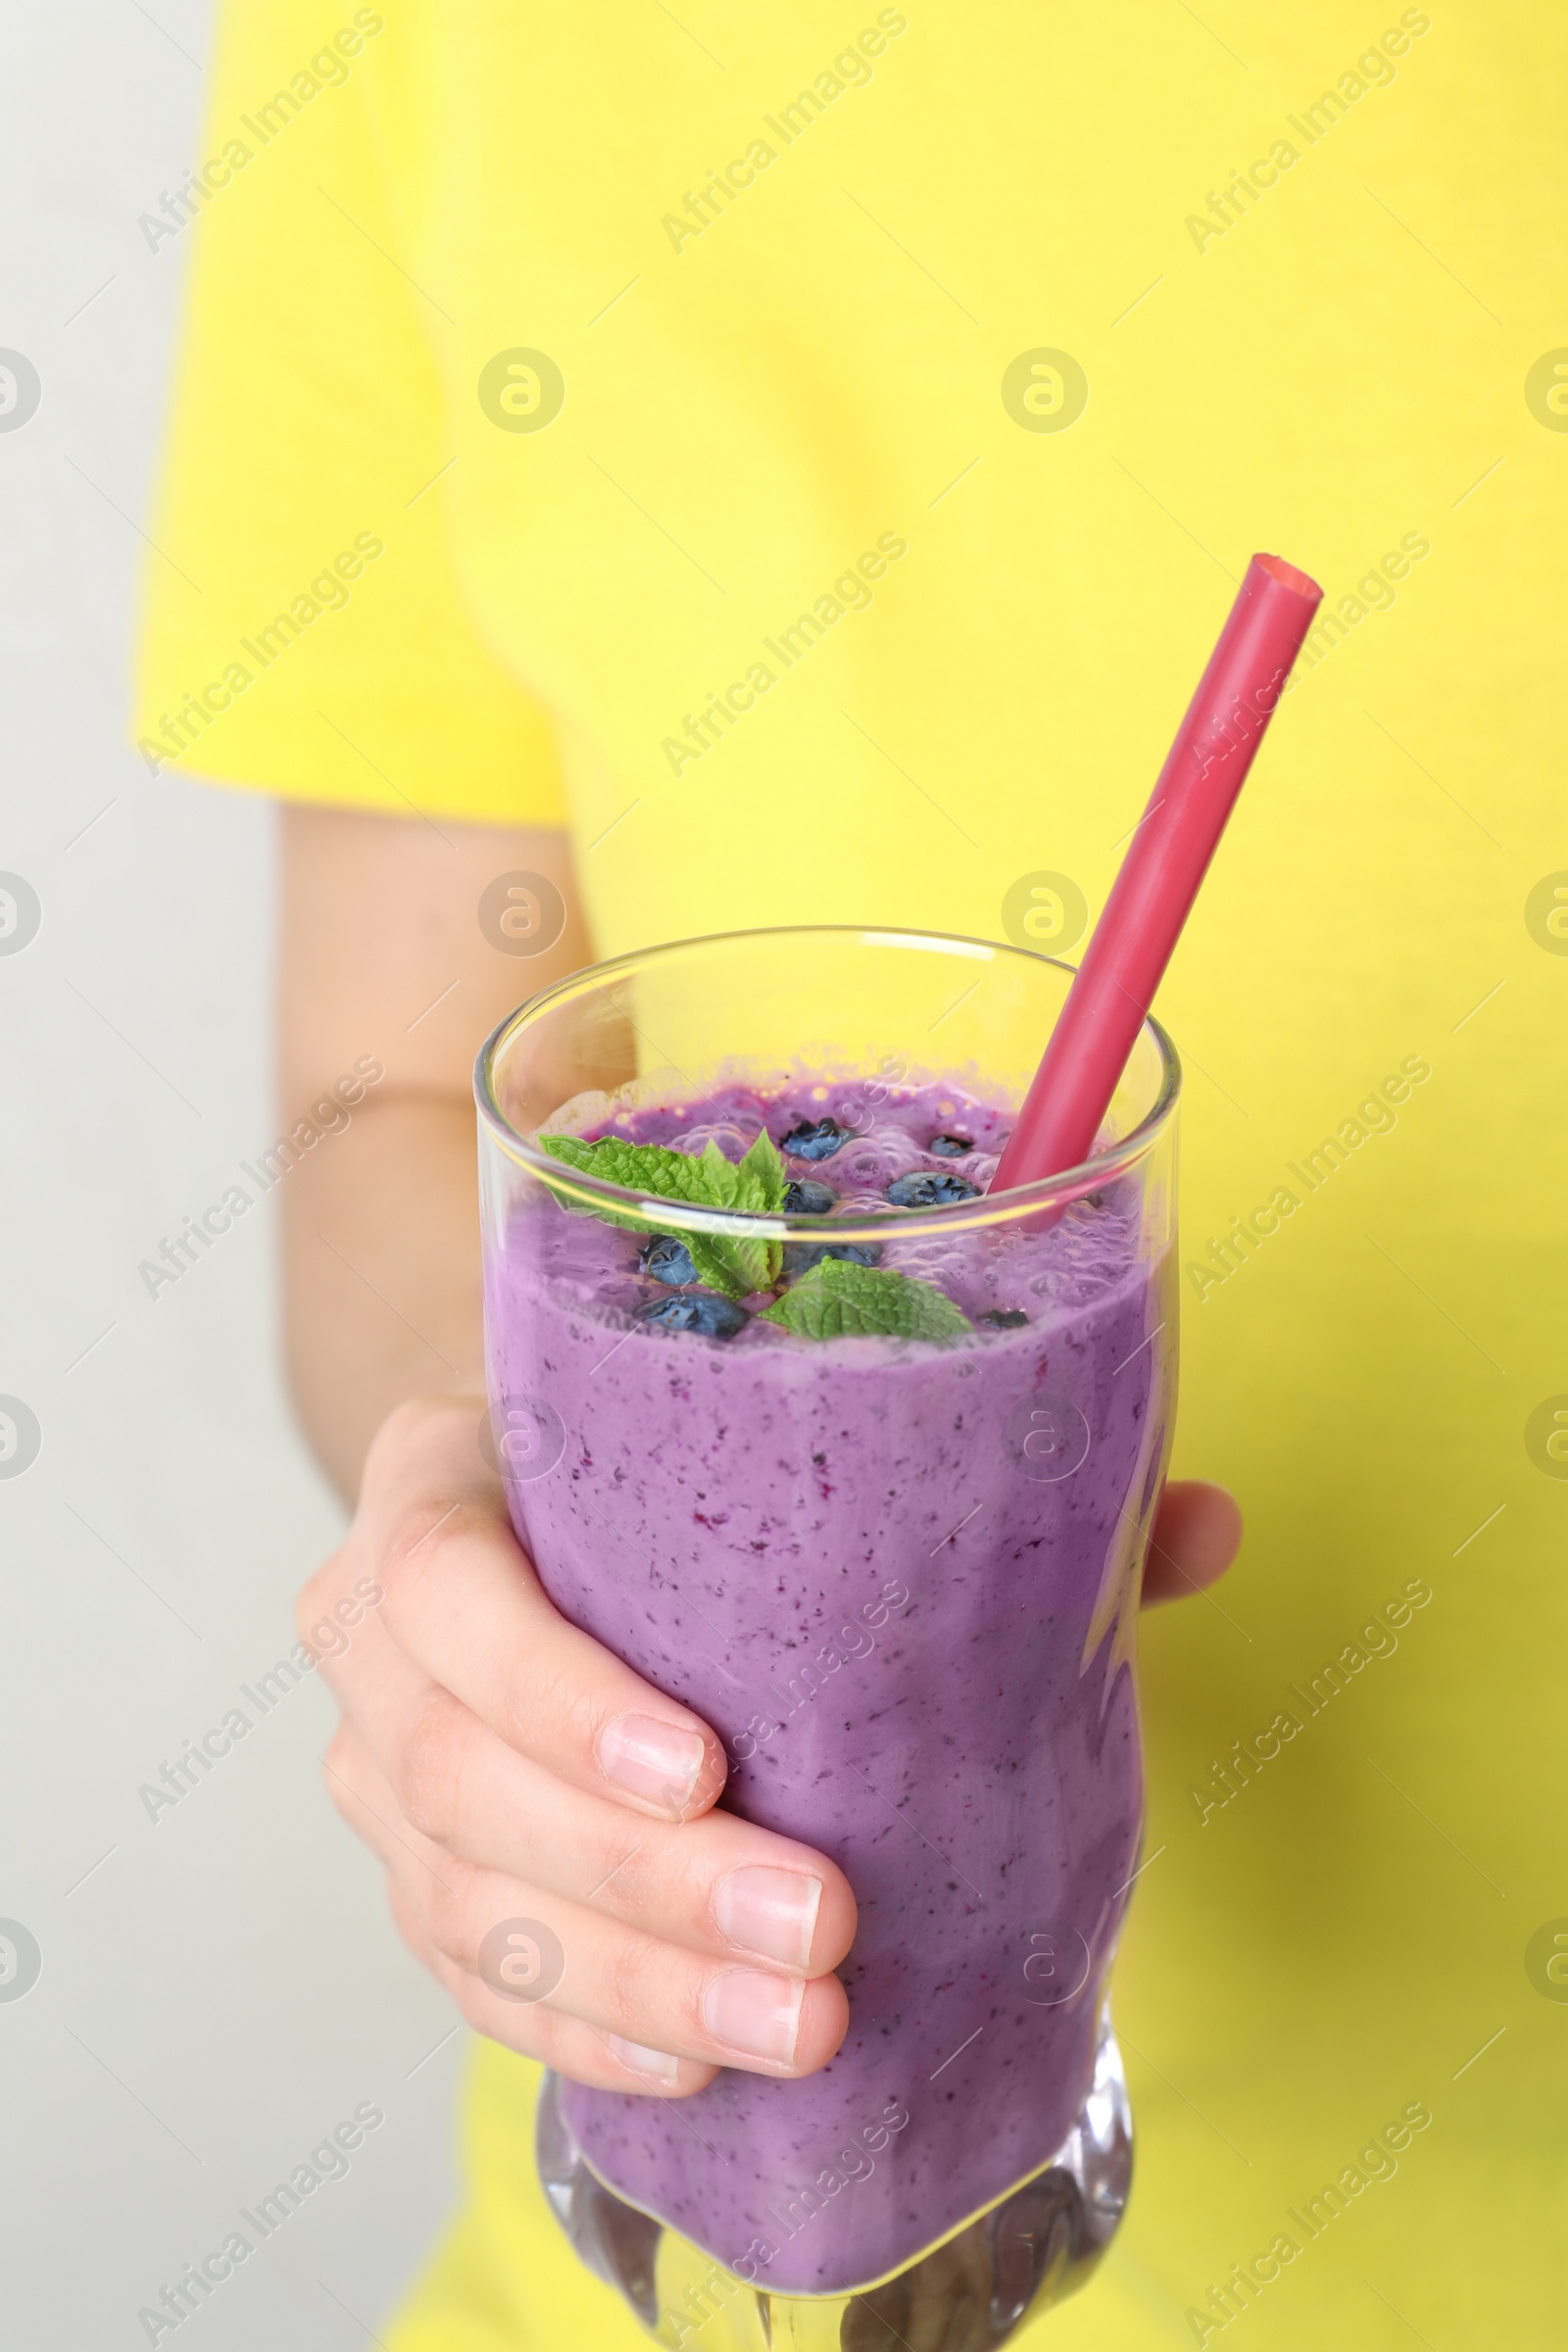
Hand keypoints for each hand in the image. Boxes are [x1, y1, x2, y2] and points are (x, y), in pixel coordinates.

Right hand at [298, 1397, 1239, 2097]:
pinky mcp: (419, 1880)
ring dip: (641, 1986)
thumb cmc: (674, 1472)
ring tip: (807, 2029)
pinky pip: (472, 1986)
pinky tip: (704, 2069)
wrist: (547, 1520)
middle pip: (459, 1778)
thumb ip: (973, 1476)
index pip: (439, 1581)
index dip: (551, 1686)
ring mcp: (379, 1770)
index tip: (704, 1765)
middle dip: (645, 1882)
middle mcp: (377, 1633)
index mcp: (438, 1478)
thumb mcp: (778, 1442)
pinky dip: (590, 2032)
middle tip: (821, 1932)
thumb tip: (1204, 1524)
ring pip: (467, 1908)